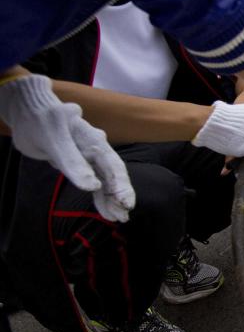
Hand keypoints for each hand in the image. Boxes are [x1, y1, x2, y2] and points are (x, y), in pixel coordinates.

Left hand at [0, 74, 134, 221]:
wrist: (29, 113)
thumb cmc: (41, 122)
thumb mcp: (55, 141)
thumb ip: (74, 163)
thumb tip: (93, 187)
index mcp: (95, 142)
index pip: (114, 166)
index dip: (121, 186)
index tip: (126, 204)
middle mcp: (96, 150)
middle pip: (113, 176)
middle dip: (120, 196)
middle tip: (124, 217)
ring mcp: (89, 158)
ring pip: (104, 181)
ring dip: (110, 200)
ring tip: (117, 219)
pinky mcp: (80, 165)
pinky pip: (94, 182)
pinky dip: (99, 197)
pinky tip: (106, 211)